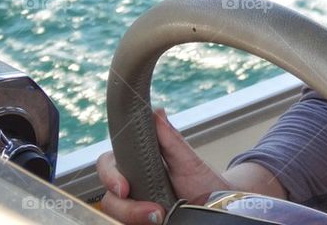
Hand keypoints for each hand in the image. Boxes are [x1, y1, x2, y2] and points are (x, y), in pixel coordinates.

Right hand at [97, 108, 229, 223]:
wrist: (218, 206)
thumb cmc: (203, 182)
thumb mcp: (188, 161)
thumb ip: (170, 139)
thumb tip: (157, 111)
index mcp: (137, 165)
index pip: (108, 165)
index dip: (109, 175)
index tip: (124, 187)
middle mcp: (131, 188)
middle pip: (109, 198)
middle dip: (126, 208)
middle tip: (155, 212)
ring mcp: (134, 208)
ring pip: (115, 216)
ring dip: (134, 218)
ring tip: (161, 217)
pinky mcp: (139, 223)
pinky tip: (158, 223)